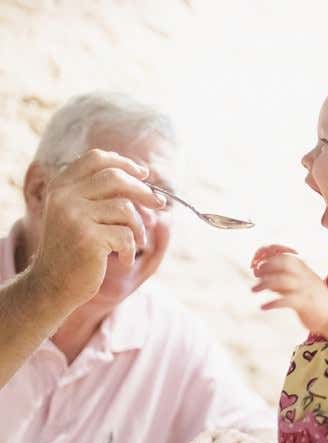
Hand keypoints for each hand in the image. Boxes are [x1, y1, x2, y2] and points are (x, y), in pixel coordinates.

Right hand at [28, 149, 166, 308]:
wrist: (54, 284)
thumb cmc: (75, 249)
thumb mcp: (82, 216)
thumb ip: (103, 197)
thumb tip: (150, 189)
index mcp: (61, 186)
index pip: (95, 158)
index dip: (124, 162)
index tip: (144, 174)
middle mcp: (64, 196)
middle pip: (116, 178)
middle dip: (144, 191)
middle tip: (159, 205)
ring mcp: (74, 216)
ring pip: (125, 208)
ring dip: (138, 228)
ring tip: (136, 242)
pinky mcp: (88, 237)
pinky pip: (126, 235)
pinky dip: (131, 249)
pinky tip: (123, 260)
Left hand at [251, 244, 327, 331]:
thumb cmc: (316, 301)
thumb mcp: (301, 285)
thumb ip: (283, 280)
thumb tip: (263, 278)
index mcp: (304, 270)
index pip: (285, 256)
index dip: (269, 258)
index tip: (257, 265)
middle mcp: (304, 277)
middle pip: (283, 263)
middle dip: (266, 266)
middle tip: (255, 274)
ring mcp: (305, 289)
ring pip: (281, 280)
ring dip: (264, 284)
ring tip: (253, 290)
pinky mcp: (305, 304)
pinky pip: (285, 301)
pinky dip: (272, 303)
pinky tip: (263, 307)